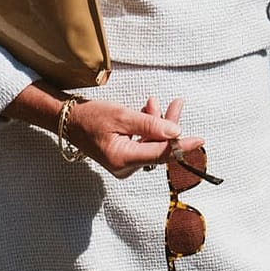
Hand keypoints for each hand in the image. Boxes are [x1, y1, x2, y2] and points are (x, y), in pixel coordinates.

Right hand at [69, 95, 201, 178]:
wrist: (69, 121)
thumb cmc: (92, 116)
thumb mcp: (122, 116)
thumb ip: (150, 125)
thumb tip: (176, 132)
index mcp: (122, 159)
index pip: (160, 154)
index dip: (181, 146)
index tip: (200, 140)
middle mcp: (124, 167)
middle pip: (158, 148)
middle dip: (168, 126)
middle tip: (177, 103)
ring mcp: (124, 165)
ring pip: (152, 144)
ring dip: (157, 124)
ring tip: (152, 103)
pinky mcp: (124, 158)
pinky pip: (144, 144)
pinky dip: (148, 128)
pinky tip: (146, 112)